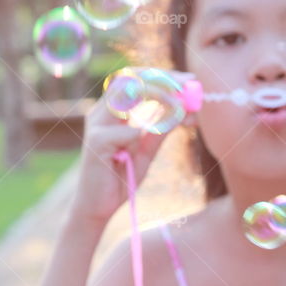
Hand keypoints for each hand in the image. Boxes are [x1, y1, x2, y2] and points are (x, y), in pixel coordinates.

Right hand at [68, 70, 195, 226]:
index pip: (134, 79)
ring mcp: (96, 126)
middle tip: (189, 87)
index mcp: (111, 112)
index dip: (162, 75)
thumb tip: (183, 110)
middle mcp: (101, 113)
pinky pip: (127, 132)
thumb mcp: (146, 152)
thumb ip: (160, 131)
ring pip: (127, 95)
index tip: (190, 81)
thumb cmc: (120, 179)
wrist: (97, 210)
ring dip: (158, 97)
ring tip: (180, 108)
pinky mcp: (96, 144)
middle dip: (163, 79)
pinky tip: (142, 149)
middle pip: (130, 78)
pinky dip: (143, 135)